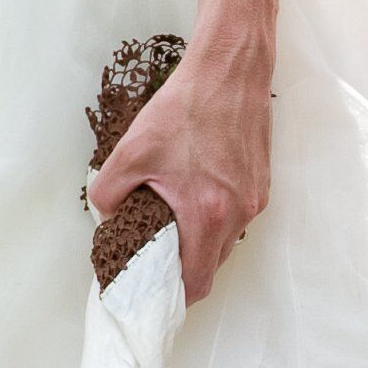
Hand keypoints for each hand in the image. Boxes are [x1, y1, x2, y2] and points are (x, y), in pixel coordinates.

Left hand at [89, 44, 272, 302]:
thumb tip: (105, 217)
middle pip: (212, 267)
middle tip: (154, 258)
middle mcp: (238, 213)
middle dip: (183, 270)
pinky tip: (194, 194)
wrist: (231, 72)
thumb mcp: (131, 150)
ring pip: (225, 243)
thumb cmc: (186, 107)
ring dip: (200, 243)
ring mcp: (255, 200)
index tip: (153, 294)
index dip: (173, 296)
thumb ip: (107, 192)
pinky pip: (237, 218)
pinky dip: (215, 219)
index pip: (195, 281)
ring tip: (172, 222)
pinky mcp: (261, 184)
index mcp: (207, 214)